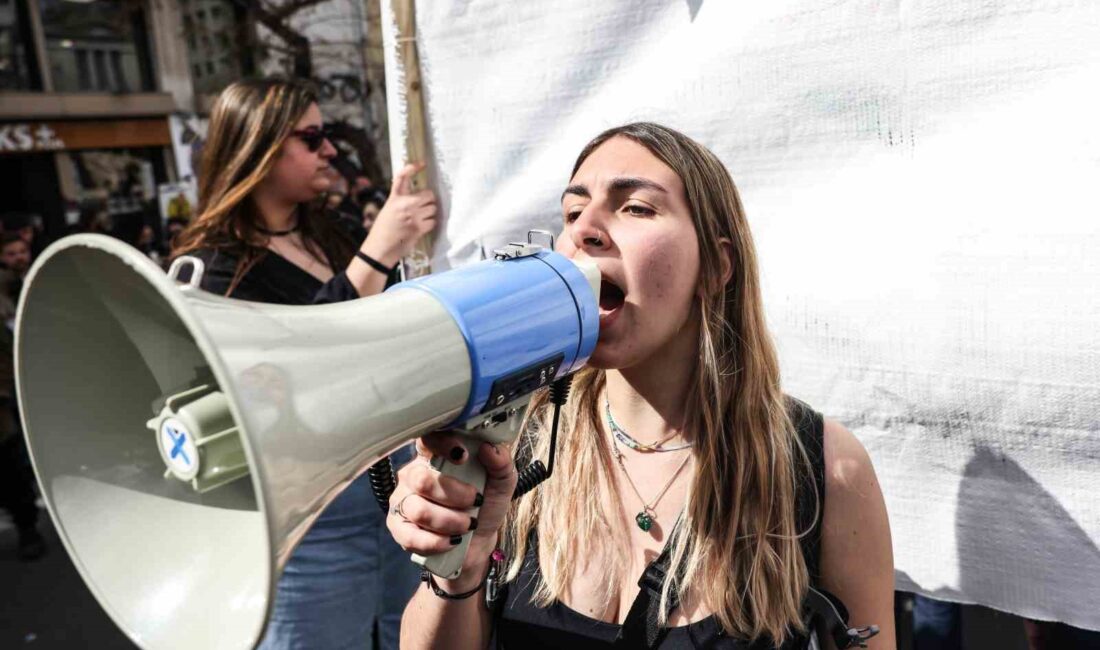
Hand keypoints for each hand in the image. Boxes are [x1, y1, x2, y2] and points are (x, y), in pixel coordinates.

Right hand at [360, 162, 436, 265]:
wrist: (380, 249)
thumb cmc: (383, 230)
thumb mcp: (388, 210)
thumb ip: (401, 201)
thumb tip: (419, 196)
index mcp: (394, 198)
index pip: (401, 177)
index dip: (411, 168)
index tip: (421, 164)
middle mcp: (404, 204)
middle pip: (428, 195)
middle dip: (429, 201)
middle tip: (423, 208)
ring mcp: (412, 216)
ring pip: (433, 208)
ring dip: (430, 213)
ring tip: (421, 219)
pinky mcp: (418, 228)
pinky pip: (433, 221)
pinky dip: (430, 224)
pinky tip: (422, 227)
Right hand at [386, 431, 517, 578]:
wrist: (479, 542)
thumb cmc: (485, 506)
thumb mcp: (501, 484)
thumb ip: (500, 463)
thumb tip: (489, 448)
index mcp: (435, 457)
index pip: (428, 440)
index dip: (442, 445)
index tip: (463, 456)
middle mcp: (414, 475)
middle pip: (421, 479)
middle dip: (455, 494)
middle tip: (476, 501)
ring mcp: (403, 501)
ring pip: (419, 510)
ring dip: (451, 521)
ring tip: (467, 525)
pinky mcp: (399, 528)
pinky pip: (411, 536)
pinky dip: (437, 542)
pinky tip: (452, 540)